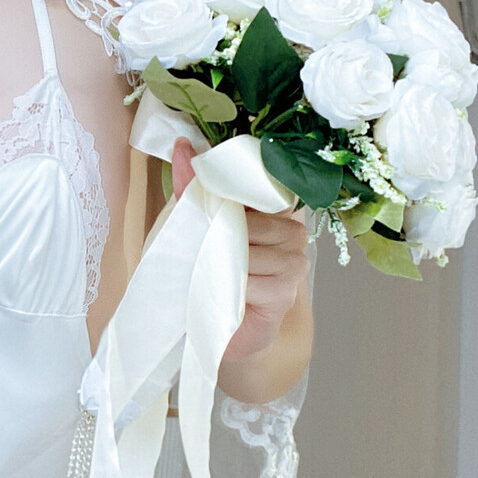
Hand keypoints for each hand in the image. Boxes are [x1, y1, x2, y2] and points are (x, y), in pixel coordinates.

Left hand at [171, 137, 309, 364]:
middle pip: (247, 220)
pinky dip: (227, 286)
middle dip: (216, 235)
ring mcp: (294, 261)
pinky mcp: (286, 291)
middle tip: (201, 251)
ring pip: (245, 249)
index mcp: (276, 208)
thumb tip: (182, 147)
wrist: (221, 330)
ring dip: (218, 263)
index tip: (207, 199)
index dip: (228, 190)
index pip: (258, 185)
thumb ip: (193, 187)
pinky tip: (224, 294)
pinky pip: (249, 279)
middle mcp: (294, 230)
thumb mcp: (198, 226)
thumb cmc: (213, 274)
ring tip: (210, 275)